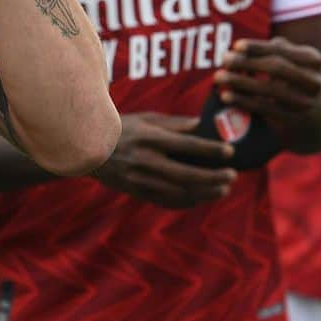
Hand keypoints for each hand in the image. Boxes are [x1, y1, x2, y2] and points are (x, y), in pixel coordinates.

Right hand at [92, 112, 236, 208]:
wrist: (87, 148)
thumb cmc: (120, 128)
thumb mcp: (144, 119)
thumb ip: (173, 123)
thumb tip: (201, 125)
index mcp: (149, 137)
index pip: (186, 145)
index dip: (210, 149)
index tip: (230, 152)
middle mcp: (145, 160)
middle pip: (187, 173)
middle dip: (213, 176)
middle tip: (232, 175)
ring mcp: (140, 178)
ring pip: (180, 191)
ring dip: (205, 192)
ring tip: (223, 189)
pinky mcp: (136, 191)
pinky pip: (167, 201)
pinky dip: (188, 202)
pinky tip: (202, 198)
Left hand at [213, 36, 320, 131]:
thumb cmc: (297, 77)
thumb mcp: (293, 60)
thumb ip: (274, 49)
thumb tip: (241, 49)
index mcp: (313, 60)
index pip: (283, 50)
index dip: (259, 47)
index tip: (236, 45)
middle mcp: (313, 81)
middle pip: (277, 68)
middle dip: (248, 62)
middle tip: (224, 59)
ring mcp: (305, 102)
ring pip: (269, 89)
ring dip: (241, 82)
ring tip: (218, 77)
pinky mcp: (293, 120)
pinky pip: (265, 109)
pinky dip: (243, 101)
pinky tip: (225, 95)